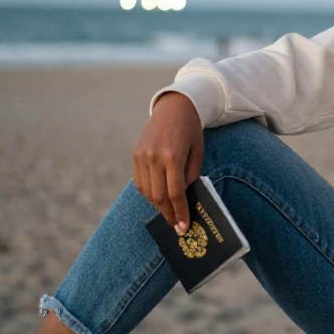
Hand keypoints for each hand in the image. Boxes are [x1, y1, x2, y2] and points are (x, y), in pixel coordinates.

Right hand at [132, 92, 203, 235]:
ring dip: (158, 205)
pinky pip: (139, 182)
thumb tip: (183, 197)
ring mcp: (141, 156)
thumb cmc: (190, 130)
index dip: (180, 212)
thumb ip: (191, 175)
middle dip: (168, 213)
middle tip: (176, 224)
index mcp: (172, 156)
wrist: (174, 107)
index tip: (183, 227)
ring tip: (169, 211)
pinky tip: (158, 196)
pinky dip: (148, 193)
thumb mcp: (198, 152)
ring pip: (147, 192)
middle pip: (158, 196)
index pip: (175, 193)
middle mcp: (154, 157)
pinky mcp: (135, 155)